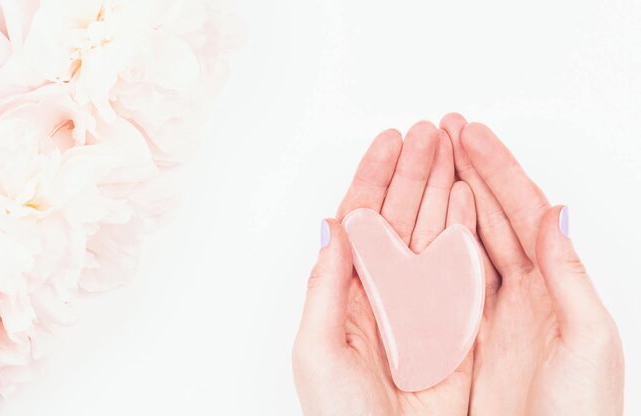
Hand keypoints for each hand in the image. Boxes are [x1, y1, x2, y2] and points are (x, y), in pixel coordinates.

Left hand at [293, 122, 476, 414]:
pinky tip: (467, 199)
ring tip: (450, 148)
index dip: (373, 177)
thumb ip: (325, 285)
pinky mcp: (452, 324)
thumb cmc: (338, 414)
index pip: (361, 220)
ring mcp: (421, 304)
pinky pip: (461, 269)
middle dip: (414, 170)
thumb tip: (334, 228)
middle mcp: (384, 289)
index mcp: (347, 290)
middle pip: (401, 215)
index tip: (388, 141)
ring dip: (440, 188)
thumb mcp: (316, 347)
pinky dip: (465, 231)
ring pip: (432, 232)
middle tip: (429, 130)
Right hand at [440, 114, 624, 414]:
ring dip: (447, 198)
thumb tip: (554, 213)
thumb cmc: (578, 415)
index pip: (524, 211)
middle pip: (491, 215)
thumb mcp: (587, 340)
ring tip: (428, 161)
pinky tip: (414, 225)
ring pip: (465, 241)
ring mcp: (492, 313)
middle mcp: (524, 294)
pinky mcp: (465, 336)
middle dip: (468, 169)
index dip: (498, 169)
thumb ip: (569, 274)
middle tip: (443, 132)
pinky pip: (444, 282)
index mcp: (556, 288)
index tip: (472, 135)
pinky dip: (429, 248)